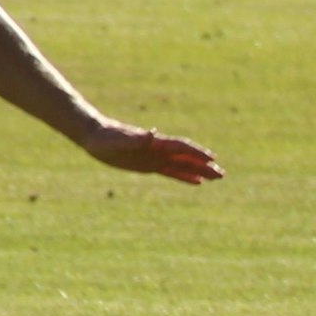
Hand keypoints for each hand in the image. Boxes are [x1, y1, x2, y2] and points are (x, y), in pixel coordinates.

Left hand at [79, 122, 223, 184]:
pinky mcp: (148, 165)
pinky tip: (198, 181)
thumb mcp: (118, 140)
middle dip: (204, 164)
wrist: (94, 136)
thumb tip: (151, 134)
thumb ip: (136, 138)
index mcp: (154, 143)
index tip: (212, 159)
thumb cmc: (105, 138)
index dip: (196, 153)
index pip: (180, 147)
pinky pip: (171, 172)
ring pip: (182, 165)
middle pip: (186, 157)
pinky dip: (185, 176)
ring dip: (199, 170)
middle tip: (222, 174)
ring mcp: (155, 157)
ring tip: (217, 178)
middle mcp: (158, 149)